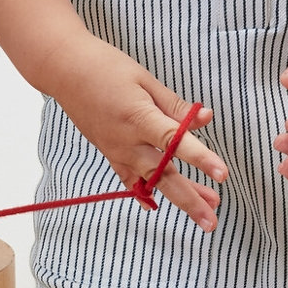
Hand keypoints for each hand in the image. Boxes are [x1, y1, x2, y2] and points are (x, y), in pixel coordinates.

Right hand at [43, 37, 226, 230]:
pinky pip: (129, 180)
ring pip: (151, 183)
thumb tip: (205, 118)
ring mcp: (116, 151)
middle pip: (163, 176)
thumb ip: (175, 105)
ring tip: (205, 214)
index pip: (175, 143)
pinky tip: (158, 204)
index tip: (222, 174)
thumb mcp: (146, 80)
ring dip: (178, 199)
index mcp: (140, 117)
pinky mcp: (109, 153)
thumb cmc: (106, 67)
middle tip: (211, 221)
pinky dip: (144, 193)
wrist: (64, 71)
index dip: (200, 159)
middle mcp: (127, 141)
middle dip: (190, 200)